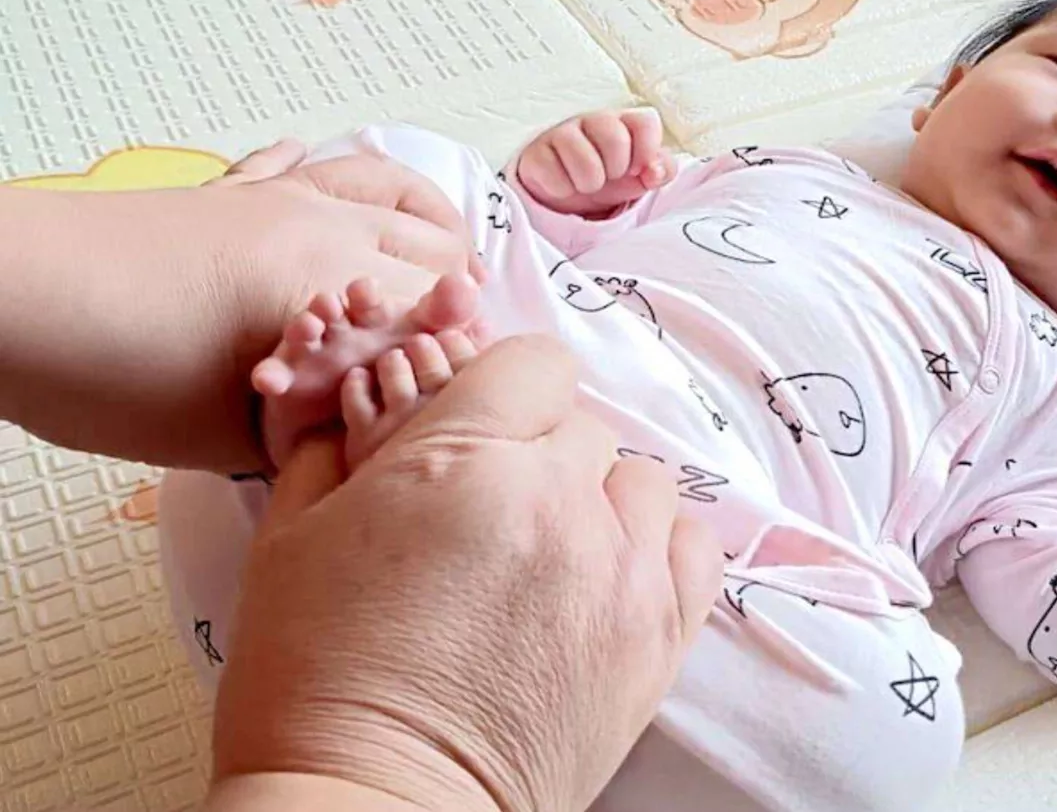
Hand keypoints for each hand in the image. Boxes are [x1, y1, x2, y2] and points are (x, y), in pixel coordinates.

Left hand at [0, 138, 481, 471]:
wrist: (9, 294)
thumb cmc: (112, 364)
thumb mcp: (229, 434)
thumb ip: (310, 431)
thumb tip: (350, 435)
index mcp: (340, 283)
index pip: (444, 317)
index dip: (464, 359)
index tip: (468, 392)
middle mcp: (328, 227)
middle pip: (437, 247)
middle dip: (461, 293)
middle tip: (454, 344)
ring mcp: (281, 198)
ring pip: (392, 187)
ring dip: (430, 222)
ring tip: (445, 254)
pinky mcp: (231, 193)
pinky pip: (309, 164)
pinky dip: (340, 176)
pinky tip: (336, 185)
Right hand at [208, 335, 722, 811]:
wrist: (372, 808)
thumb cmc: (315, 686)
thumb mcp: (287, 541)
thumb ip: (332, 452)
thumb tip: (356, 412)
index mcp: (462, 462)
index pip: (534, 362)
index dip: (502, 388)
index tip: (480, 426)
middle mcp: (555, 503)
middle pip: (582, 426)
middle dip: (537, 454)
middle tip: (491, 512)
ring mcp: (619, 572)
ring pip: (643, 481)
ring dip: (602, 500)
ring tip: (553, 550)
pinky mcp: (659, 638)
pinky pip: (696, 548)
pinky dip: (659, 550)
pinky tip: (609, 577)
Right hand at [515, 108, 676, 216]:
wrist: (568, 192)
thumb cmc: (609, 177)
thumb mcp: (641, 176)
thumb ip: (661, 169)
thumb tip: (655, 171)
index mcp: (623, 123)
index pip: (645, 122)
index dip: (647, 150)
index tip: (640, 170)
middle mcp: (593, 121)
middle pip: (614, 137)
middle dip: (616, 168)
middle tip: (608, 176)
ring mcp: (561, 134)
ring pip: (583, 158)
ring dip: (589, 182)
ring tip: (586, 184)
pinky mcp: (536, 153)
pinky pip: (552, 174)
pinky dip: (562, 188)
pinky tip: (564, 185)